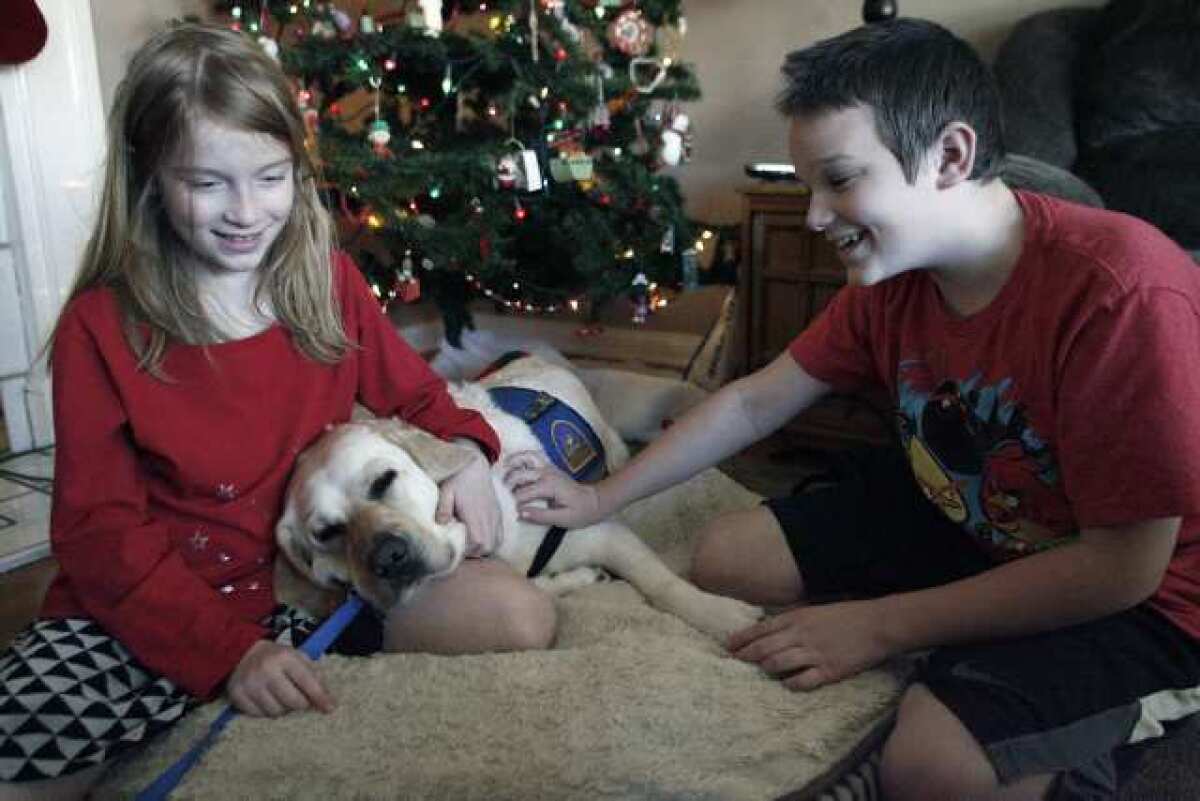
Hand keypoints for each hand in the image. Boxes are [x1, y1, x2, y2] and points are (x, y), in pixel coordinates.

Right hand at [226, 639, 334, 716]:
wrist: (242, 652)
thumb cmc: (277, 658)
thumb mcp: (297, 657)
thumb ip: (314, 676)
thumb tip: (327, 702)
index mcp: (285, 657)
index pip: (307, 682)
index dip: (321, 697)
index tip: (331, 708)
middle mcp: (267, 669)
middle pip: (293, 702)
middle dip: (300, 704)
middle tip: (300, 700)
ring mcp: (250, 683)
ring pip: (276, 712)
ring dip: (283, 709)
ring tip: (280, 697)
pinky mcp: (236, 695)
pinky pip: (258, 715)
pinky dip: (266, 711)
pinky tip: (266, 699)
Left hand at [437, 448, 501, 556]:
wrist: (474, 464)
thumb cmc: (458, 477)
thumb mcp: (446, 491)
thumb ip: (443, 508)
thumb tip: (440, 524)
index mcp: (475, 514)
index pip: (478, 542)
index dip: (469, 551)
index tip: (458, 550)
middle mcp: (488, 517)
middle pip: (488, 546)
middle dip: (476, 553)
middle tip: (463, 550)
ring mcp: (494, 515)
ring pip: (496, 542)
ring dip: (485, 548)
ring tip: (472, 545)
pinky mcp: (497, 513)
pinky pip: (500, 533)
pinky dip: (493, 540)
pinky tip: (482, 537)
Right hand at [503, 450, 603, 528]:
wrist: (594, 501)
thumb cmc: (580, 512)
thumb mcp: (562, 519)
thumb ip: (540, 516)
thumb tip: (519, 514)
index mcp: (549, 486)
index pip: (523, 493)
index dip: (515, 503)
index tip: (513, 512)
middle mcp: (547, 473)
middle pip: (520, 474)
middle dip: (509, 484)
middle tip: (503, 495)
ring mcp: (548, 468)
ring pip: (526, 458)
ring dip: (513, 463)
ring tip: (503, 472)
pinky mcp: (548, 467)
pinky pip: (532, 457)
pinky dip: (520, 458)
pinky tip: (512, 464)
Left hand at [727, 600, 891, 690]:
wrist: (877, 625)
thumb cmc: (846, 615)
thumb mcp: (814, 610)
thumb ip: (792, 619)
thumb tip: (768, 626)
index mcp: (797, 618)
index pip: (761, 629)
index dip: (742, 639)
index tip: (728, 646)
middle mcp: (801, 635)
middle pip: (764, 648)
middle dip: (746, 656)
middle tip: (734, 662)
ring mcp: (814, 654)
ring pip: (778, 664)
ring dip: (766, 669)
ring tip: (761, 671)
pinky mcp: (829, 671)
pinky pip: (802, 681)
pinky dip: (790, 684)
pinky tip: (786, 684)